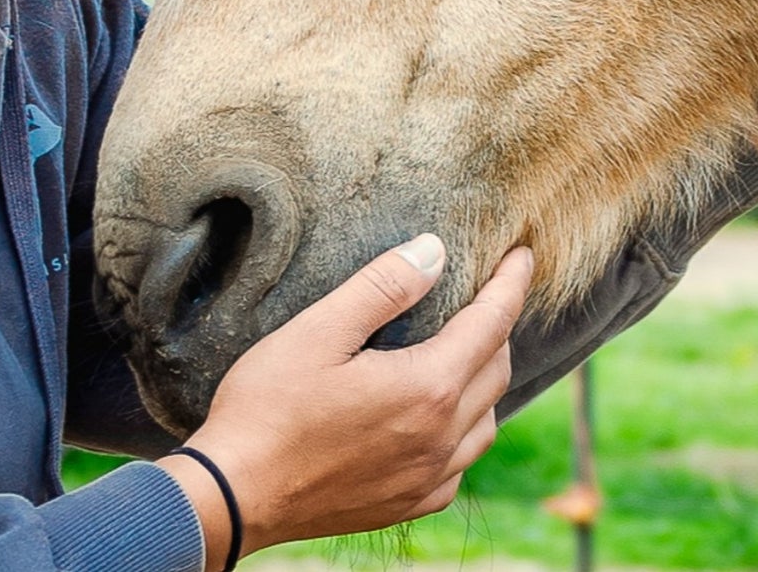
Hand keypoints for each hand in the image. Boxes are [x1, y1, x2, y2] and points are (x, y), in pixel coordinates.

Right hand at [162, 236, 533, 557]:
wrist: (234, 494)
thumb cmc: (269, 406)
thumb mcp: (320, 329)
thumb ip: (384, 286)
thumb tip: (436, 251)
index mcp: (428, 388)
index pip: (492, 324)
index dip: (511, 284)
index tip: (523, 254)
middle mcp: (441, 438)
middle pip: (497, 369)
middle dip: (499, 324)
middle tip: (487, 291)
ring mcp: (427, 480)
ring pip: (486, 420)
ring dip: (486, 378)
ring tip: (467, 346)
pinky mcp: (408, 506)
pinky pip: (461, 462)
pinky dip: (465, 428)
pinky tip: (438, 414)